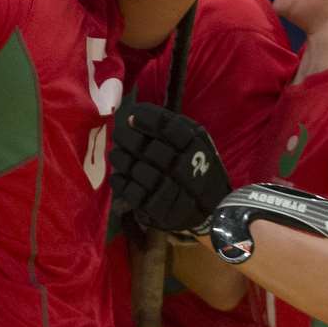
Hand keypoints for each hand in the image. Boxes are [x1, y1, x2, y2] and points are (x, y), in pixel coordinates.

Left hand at [111, 105, 231, 233]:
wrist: (210, 207)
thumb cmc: (196, 166)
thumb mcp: (195, 140)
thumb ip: (170, 125)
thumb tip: (134, 115)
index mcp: (198, 146)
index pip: (171, 128)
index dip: (147, 119)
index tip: (132, 115)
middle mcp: (189, 169)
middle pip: (153, 151)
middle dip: (129, 139)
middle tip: (119, 134)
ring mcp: (176, 193)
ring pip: (142, 173)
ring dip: (123, 160)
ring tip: (117, 154)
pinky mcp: (162, 212)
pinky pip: (135, 196)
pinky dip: (122, 183)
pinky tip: (119, 176)